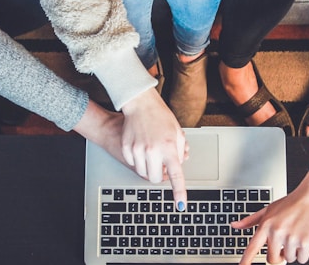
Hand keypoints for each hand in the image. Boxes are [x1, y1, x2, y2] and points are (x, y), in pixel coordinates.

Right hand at [120, 89, 188, 210]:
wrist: (140, 104)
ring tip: (152, 153)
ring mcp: (138, 150)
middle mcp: (153, 151)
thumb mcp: (177, 133)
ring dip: (149, 168)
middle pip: (155, 178)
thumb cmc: (161, 117)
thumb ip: (180, 152)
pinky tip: (141, 147)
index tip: (181, 205)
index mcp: (169, 148)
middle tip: (162, 165)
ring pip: (143, 173)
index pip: (176, 175)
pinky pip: (133, 164)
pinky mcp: (127, 148)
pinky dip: (138, 160)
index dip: (179, 192)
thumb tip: (179, 165)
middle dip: (159, 175)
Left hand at [232, 173, 308, 263]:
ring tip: (296, 234)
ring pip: (289, 259)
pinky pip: (302, 259)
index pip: (252, 248)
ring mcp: (291, 238)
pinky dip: (304, 253)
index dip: (246, 261)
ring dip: (293, 251)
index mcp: (266, 225)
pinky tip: (304, 238)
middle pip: (272, 259)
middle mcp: (277, 232)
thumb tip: (234, 225)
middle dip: (279, 255)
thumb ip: (250, 220)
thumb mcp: (268, 209)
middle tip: (284, 243)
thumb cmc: (291, 203)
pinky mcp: (306, 242)